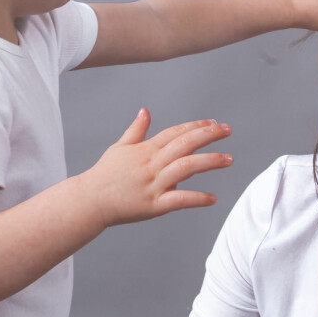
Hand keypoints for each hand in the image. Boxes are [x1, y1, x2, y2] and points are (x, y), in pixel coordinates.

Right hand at [77, 108, 232, 226]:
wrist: (89, 200)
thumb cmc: (104, 174)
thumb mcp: (119, 148)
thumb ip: (136, 130)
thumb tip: (145, 111)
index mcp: (145, 149)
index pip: (175, 133)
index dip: (195, 126)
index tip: (213, 123)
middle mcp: (151, 164)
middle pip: (184, 144)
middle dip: (208, 135)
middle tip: (228, 130)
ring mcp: (153, 184)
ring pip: (185, 168)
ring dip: (209, 162)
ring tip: (228, 159)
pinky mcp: (153, 205)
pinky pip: (178, 200)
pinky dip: (196, 198)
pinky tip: (212, 199)